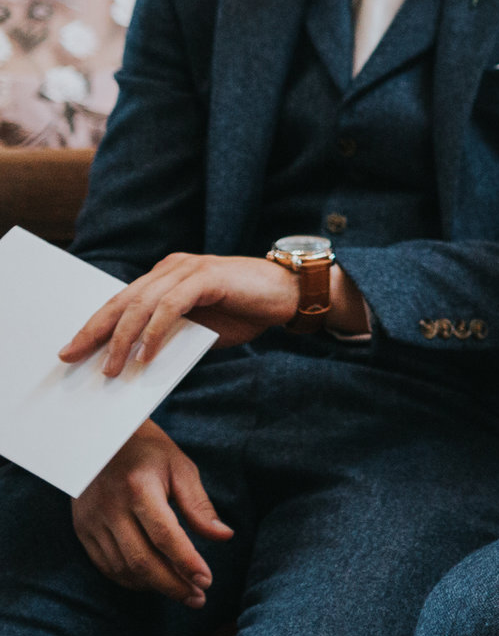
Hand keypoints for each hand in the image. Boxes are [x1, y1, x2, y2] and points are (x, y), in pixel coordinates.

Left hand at [61, 253, 309, 374]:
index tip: (73, 350)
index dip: (95, 326)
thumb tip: (135, 359)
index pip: (122, 301)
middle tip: (72, 356)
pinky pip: (170, 307)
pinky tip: (145, 356)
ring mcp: (188, 269)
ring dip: (123, 339)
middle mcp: (172, 267)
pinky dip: (154, 332)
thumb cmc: (246, 310)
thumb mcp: (200, 325)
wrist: (290, 294)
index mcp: (167, 275)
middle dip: (94, 331)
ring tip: (112, 368)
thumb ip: (170, 332)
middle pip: (122, 300)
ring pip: (141, 304)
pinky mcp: (206, 277)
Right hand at [70, 421, 231, 607]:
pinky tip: (153, 583)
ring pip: (122, 568)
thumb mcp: (181, 469)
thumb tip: (224, 536)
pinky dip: (130, 580)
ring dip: (153, 586)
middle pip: (142, 560)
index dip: (186, 562)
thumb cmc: (150, 452)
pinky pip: (105, 565)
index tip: (207, 581)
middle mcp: (111, 508)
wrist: (102, 439)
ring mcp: (92, 521)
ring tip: (182, 592)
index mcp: (139, 489)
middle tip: (198, 598)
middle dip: (172, 584)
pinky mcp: (82, 530)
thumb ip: (200, 506)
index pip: (165, 536)